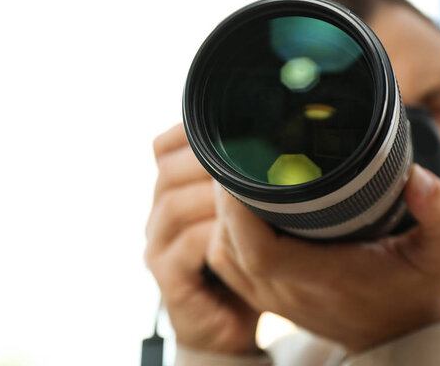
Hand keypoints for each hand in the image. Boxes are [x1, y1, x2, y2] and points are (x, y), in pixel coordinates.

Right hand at [145, 124, 260, 354]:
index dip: (192, 132)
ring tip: (253, 187)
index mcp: (172, 191)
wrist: (231, 317)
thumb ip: (244, 175)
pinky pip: (187, 245)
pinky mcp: (167, 278)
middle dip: (209, 158)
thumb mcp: (243, 209)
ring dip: (214, 195)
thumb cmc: (243, 257)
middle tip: (253, 150)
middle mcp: (158, 213)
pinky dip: (215, 233)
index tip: (235, 121)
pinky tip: (243, 227)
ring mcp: (159, 246)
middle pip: (167, 170)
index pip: (165, 147)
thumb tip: (281, 130)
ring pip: (175, 205)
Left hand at [207, 164, 439, 352]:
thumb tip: (417, 179)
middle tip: (239, 158)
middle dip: (228, 197)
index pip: (259, 250)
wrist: (392, 331)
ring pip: (222, 250)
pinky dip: (224, 233)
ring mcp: (268, 297)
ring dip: (223, 213)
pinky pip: (224, 263)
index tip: (241, 168)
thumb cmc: (409, 288)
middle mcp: (286, 291)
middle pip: (232, 242)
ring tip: (238, 178)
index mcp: (323, 277)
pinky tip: (239, 210)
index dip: (238, 209)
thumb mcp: (439, 251)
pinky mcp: (260, 297)